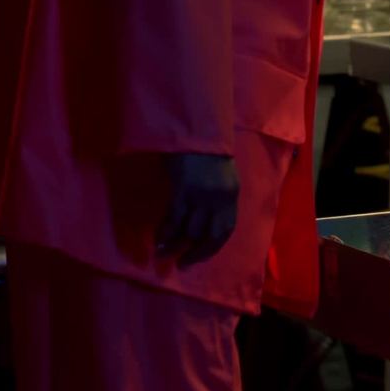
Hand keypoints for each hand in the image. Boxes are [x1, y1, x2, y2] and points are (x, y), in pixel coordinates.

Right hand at [156, 153, 239, 268]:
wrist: (194, 126)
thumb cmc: (204, 147)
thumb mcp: (219, 172)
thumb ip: (217, 193)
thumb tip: (205, 214)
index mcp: (232, 193)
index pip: (227, 228)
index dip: (214, 246)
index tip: (201, 256)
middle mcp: (221, 198)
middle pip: (211, 234)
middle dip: (197, 252)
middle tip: (183, 264)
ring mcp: (203, 195)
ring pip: (191, 230)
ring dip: (176, 245)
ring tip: (162, 254)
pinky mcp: (184, 190)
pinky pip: (175, 219)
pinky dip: (166, 232)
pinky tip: (158, 240)